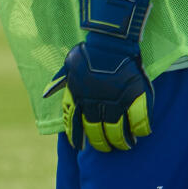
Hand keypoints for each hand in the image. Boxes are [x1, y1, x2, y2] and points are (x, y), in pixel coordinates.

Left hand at [43, 0, 152, 151]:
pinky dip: (141, 129)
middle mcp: (96, 103)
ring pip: (118, 130)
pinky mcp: (135, 96)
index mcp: (79, 98)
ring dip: (122, 141)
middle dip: (102, 143)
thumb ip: (58, 81)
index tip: (80, 147)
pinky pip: (140, 120)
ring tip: (127, 145)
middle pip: (98, 132)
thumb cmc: (88, 52)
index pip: (74, 125)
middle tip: (108, 148)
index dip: (77, 138)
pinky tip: (142, 133)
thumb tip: (45, 93)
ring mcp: (116, 100)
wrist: (110, 41)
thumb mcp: (68, 66)